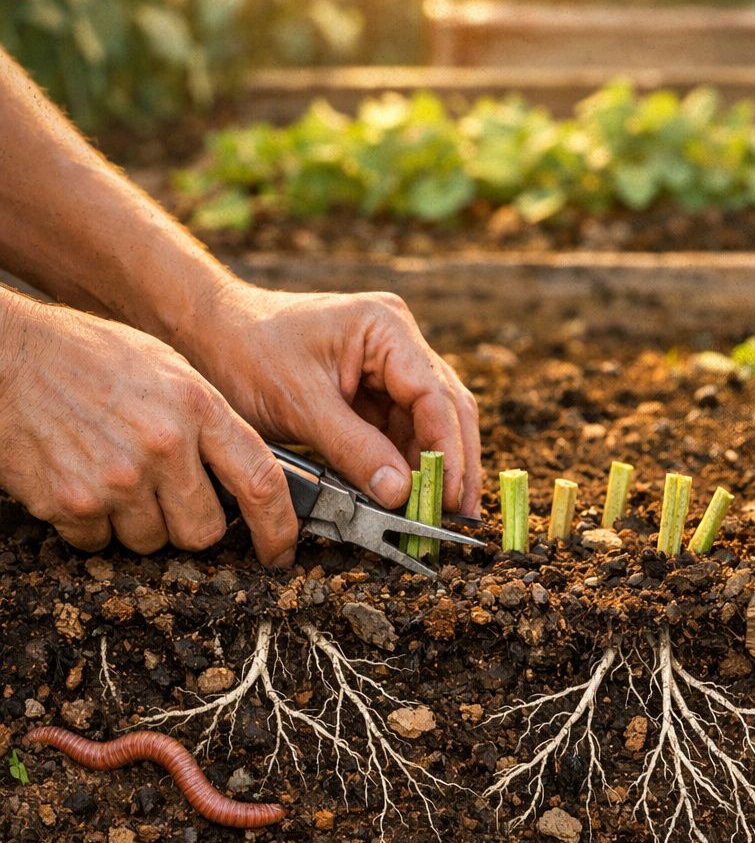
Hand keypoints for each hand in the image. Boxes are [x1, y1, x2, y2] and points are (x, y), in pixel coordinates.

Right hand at [0, 295, 298, 562]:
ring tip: (116, 475)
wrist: (6, 356)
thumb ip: (208, 419)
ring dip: (139, 523)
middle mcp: (163, 446)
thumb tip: (243, 474)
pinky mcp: (71, 503)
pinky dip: (93, 524)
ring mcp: (116, 479)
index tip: (279, 553)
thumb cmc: (87, 356)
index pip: (261, 482)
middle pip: (205, 530)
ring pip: (152, 541)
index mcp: (197, 407)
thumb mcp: (166, 367)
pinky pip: (99, 543)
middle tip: (167, 496)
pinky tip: (81, 480)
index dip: (278, 529)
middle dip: (192, 524)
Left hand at [177, 281, 482, 515]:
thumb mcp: (301, 405)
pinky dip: (407, 462)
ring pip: (431, 422)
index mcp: (386, 328)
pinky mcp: (375, 387)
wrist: (207, 333)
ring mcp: (390, 364)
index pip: (435, 395)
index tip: (449, 495)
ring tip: (437, 512)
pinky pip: (403, 429)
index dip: (448, 450)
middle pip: (446, 407)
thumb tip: (403, 493)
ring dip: (433, 466)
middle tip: (459, 514)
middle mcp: (399, 341)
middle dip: (454, 462)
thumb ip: (355, 449)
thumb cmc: (246, 353)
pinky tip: (410, 494)